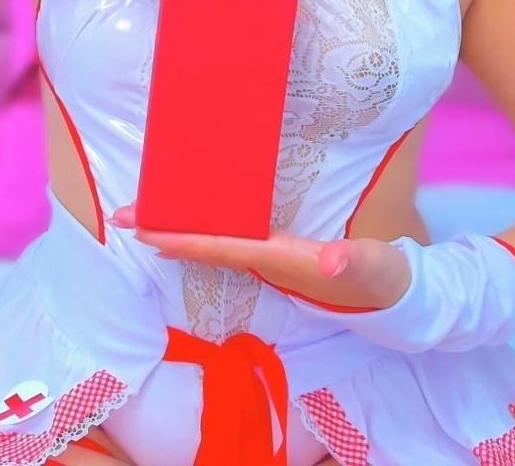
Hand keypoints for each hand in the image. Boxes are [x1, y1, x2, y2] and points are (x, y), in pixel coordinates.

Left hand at [110, 203, 412, 311]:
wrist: (392, 297)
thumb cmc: (382, 279)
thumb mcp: (375, 268)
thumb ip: (355, 262)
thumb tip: (332, 261)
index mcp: (283, 260)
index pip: (224, 249)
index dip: (184, 241)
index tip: (146, 233)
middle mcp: (267, 262)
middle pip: (206, 247)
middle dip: (165, 234)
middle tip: (121, 217)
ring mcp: (269, 260)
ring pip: (213, 243)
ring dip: (178, 232)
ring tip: (141, 216)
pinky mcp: (277, 253)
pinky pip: (229, 239)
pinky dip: (202, 230)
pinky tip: (186, 221)